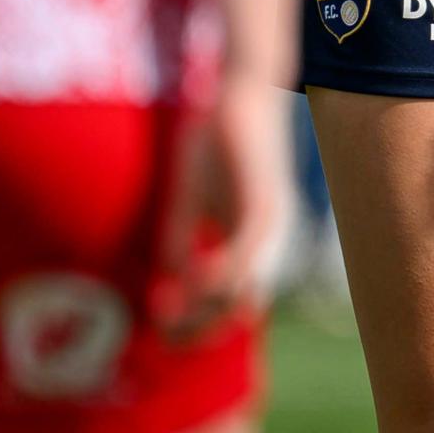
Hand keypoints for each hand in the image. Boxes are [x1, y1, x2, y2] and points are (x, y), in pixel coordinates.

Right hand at [151, 81, 289, 342]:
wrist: (244, 92)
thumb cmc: (216, 143)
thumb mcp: (188, 201)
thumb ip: (178, 244)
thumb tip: (165, 291)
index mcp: (249, 242)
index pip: (234, 304)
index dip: (200, 328)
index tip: (165, 338)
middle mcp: (266, 241)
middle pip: (242, 307)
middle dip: (203, 329)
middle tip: (167, 340)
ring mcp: (268, 224)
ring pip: (247, 286)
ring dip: (209, 310)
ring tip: (174, 320)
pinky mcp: (263, 201)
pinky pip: (247, 249)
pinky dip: (223, 272)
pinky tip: (195, 282)